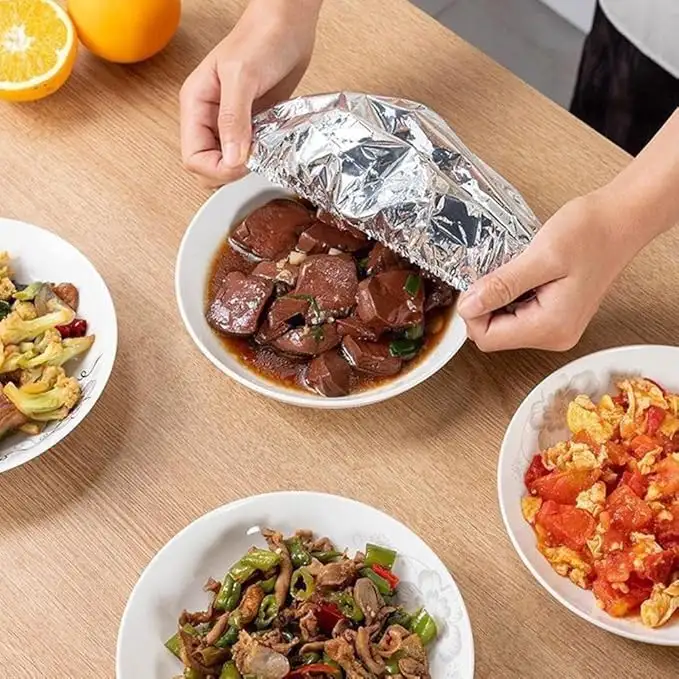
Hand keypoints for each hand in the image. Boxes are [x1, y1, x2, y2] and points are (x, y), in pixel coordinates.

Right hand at [180, 0, 321, 187]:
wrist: (288, 25)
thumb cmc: (261, 38)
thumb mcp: (242, 76)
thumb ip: (234, 119)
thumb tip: (231, 158)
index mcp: (196, 105)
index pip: (193, 157)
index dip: (217, 169)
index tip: (244, 163)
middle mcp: (210, 117)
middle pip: (208, 166)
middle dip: (230, 172)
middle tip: (256, 160)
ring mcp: (231, 123)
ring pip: (228, 164)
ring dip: (246, 167)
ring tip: (265, 152)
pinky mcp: (252, 125)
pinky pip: (250, 154)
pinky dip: (260, 158)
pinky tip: (272, 148)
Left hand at [457, 192, 640, 351]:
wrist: (622, 220)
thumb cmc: (591, 233)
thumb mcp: (540, 256)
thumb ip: (502, 286)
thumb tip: (469, 306)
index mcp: (550, 327)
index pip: (487, 338)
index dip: (472, 312)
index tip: (476, 282)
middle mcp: (555, 335)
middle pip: (494, 335)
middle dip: (484, 305)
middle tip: (494, 272)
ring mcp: (557, 328)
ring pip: (504, 325)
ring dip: (497, 299)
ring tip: (514, 270)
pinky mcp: (556, 316)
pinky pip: (518, 315)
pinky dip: (510, 296)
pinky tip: (522, 275)